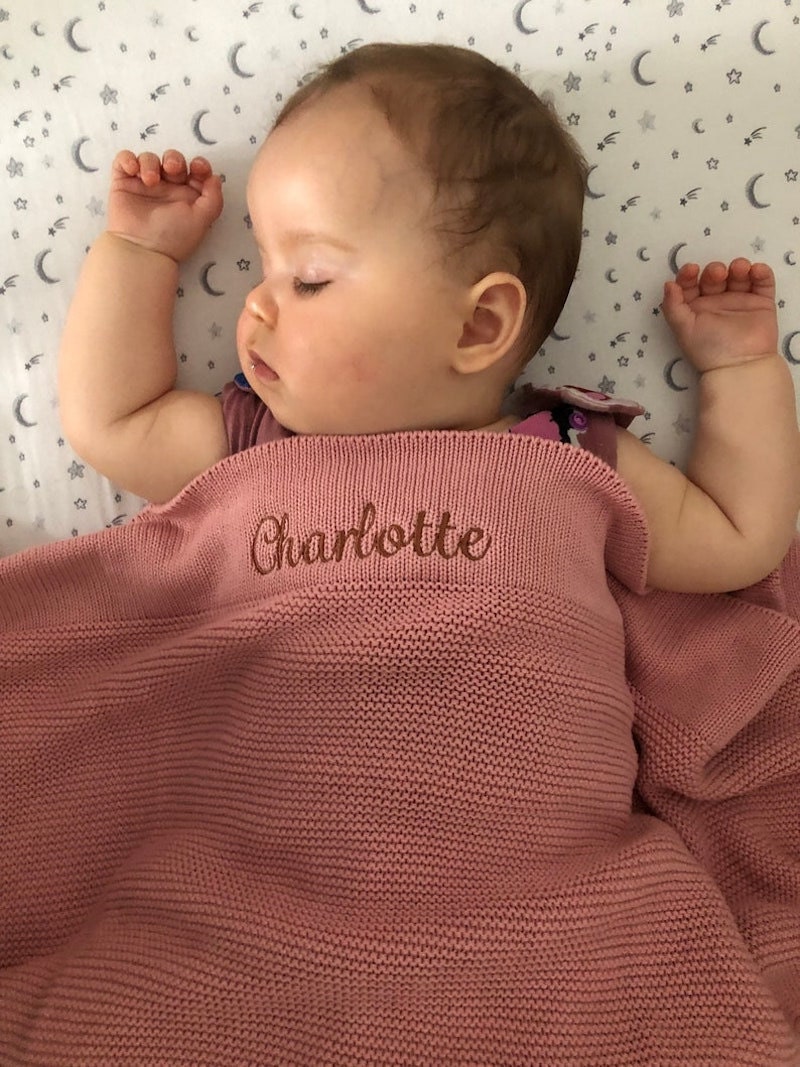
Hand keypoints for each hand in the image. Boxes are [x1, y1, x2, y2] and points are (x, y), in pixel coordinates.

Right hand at [107, 149, 223, 262]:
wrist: (142, 250)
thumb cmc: (173, 238)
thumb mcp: (202, 220)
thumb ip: (214, 199)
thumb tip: (215, 178)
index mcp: (188, 196)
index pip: (195, 171)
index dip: (199, 164)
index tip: (197, 168)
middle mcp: (167, 188)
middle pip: (173, 159)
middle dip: (174, 159)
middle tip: (172, 170)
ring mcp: (145, 185)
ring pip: (149, 158)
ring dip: (150, 162)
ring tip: (150, 180)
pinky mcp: (124, 183)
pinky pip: (124, 160)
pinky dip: (127, 159)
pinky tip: (132, 170)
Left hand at [661, 258, 777, 372]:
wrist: (740, 365)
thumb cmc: (708, 349)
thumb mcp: (683, 328)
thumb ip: (672, 306)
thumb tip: (669, 284)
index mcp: (695, 308)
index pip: (689, 284)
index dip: (688, 274)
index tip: (691, 269)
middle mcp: (717, 302)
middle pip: (714, 277)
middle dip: (715, 271)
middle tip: (718, 274)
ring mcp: (740, 301)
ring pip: (738, 275)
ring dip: (738, 267)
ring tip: (739, 270)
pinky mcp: (761, 303)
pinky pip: (762, 282)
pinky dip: (761, 272)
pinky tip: (755, 271)